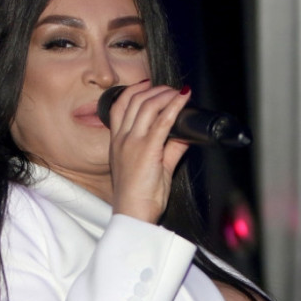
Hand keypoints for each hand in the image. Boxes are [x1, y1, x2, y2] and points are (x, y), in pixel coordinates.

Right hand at [106, 81, 190, 222]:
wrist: (133, 215)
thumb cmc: (139, 197)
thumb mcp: (154, 167)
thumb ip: (169, 148)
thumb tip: (184, 134)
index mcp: (116, 142)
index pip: (120, 106)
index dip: (135, 90)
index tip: (150, 86)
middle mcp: (122, 139)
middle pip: (135, 100)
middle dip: (154, 89)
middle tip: (170, 89)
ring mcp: (132, 143)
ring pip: (147, 105)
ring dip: (165, 94)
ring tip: (178, 92)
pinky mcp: (147, 150)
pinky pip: (162, 121)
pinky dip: (174, 106)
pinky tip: (184, 98)